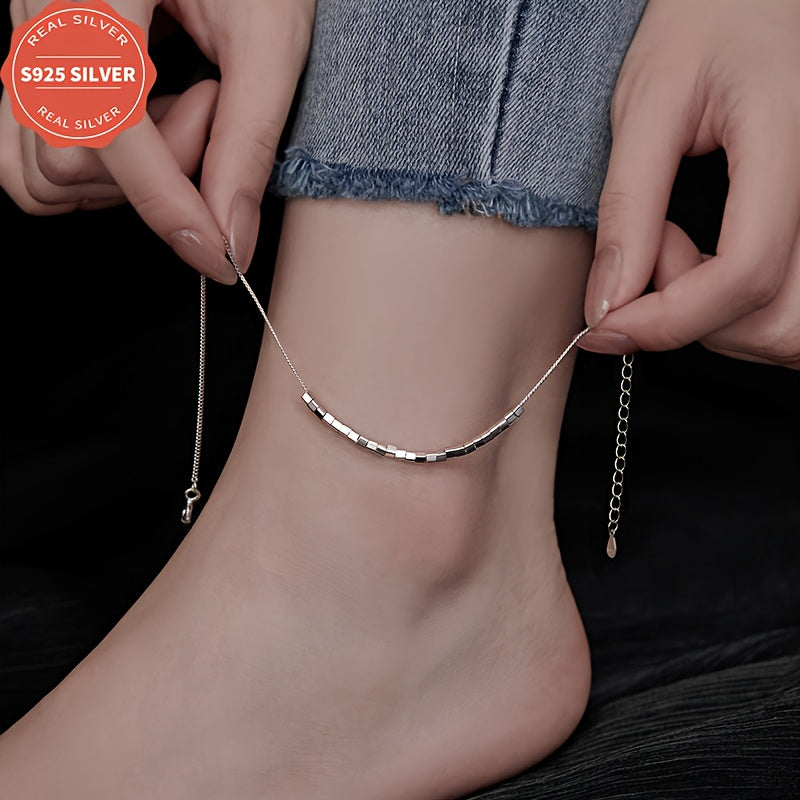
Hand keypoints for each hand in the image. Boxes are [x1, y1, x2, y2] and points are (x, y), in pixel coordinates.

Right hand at [0, 0, 315, 281]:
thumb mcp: (266, 36)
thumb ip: (246, 142)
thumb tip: (230, 236)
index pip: (109, 132)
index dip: (170, 208)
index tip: (219, 254)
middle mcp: (37, 16)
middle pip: (71, 159)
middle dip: (161, 168)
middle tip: (213, 111)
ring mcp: (27, 41)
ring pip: (48, 167)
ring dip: (133, 168)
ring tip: (184, 102)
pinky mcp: (38, 63)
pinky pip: (36, 154)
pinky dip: (100, 167)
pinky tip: (148, 122)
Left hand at [579, 0, 799, 369]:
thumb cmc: (707, 23)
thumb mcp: (648, 105)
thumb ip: (628, 207)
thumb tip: (607, 302)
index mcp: (793, 140)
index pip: (746, 273)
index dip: (667, 319)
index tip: (605, 325)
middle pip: (775, 319)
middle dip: (692, 315)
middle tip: (649, 250)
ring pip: (783, 323)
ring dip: (713, 314)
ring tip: (674, 244)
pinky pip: (784, 301)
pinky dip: (735, 306)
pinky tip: (706, 259)